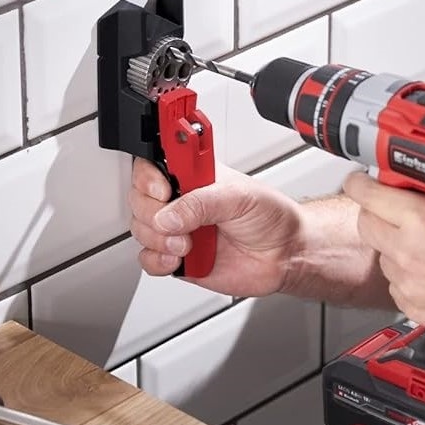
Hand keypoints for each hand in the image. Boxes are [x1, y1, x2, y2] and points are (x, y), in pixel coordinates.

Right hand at [128, 157, 302, 296]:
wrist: (284, 255)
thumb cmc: (271, 218)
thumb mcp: (240, 198)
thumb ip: (203, 203)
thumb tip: (169, 215)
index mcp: (195, 175)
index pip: (154, 164)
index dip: (149, 176)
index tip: (164, 188)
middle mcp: (183, 200)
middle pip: (139, 199)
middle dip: (154, 214)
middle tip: (182, 223)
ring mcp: (179, 229)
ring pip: (141, 230)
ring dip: (160, 240)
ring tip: (190, 243)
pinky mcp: (178, 256)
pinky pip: (149, 259)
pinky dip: (159, 261)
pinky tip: (181, 258)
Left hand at [341, 171, 424, 345]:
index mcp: (424, 221)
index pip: (368, 194)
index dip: (361, 183)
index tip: (361, 181)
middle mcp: (409, 253)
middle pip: (365, 224)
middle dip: (374, 213)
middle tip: (391, 210)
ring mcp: (409, 284)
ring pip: (382, 256)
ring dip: (394, 247)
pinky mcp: (415, 309)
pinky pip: (397, 286)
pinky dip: (408, 277)